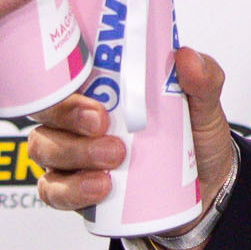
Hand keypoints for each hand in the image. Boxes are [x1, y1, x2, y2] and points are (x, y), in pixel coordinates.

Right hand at [27, 48, 239, 224]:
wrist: (205, 192)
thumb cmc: (192, 140)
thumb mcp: (203, 106)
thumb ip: (203, 79)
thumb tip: (186, 57)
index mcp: (99, 87)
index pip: (64, 69)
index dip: (63, 71)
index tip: (91, 80)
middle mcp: (75, 117)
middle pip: (47, 109)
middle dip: (68, 114)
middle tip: (102, 124)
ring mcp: (69, 154)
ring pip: (45, 148)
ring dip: (74, 153)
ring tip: (113, 160)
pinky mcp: (71, 190)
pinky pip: (53, 191)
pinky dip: (71, 191)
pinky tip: (99, 188)